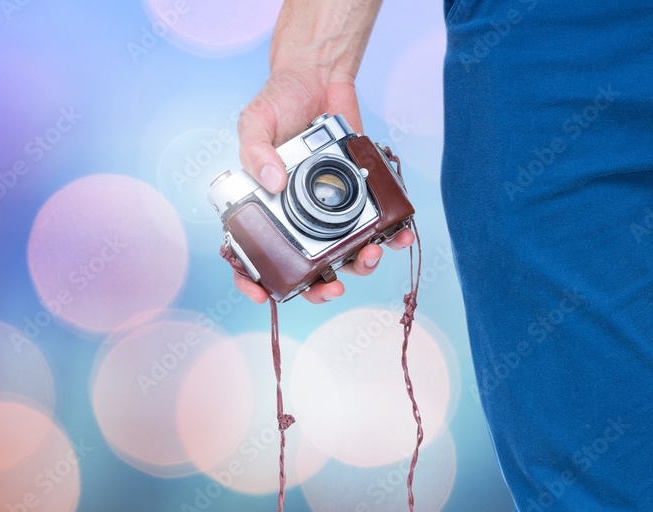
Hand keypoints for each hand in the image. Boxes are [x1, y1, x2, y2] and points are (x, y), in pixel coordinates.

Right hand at [234, 66, 413, 303]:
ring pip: (345, 255)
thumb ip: (255, 151)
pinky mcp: (360, 196)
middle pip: (305, 269)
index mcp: (264, 208)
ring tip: (371, 255)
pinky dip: (393, 235)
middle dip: (320, 288)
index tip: (264, 293)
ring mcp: (330, 210)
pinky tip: (401, 236)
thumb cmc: (280, 101)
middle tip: (333, 288)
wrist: (319, 76)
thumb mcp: (256, 121)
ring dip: (361, 265)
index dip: (253, 281)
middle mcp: (297, 216)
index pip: (251, 256)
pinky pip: (378, 225)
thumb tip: (271, 183)